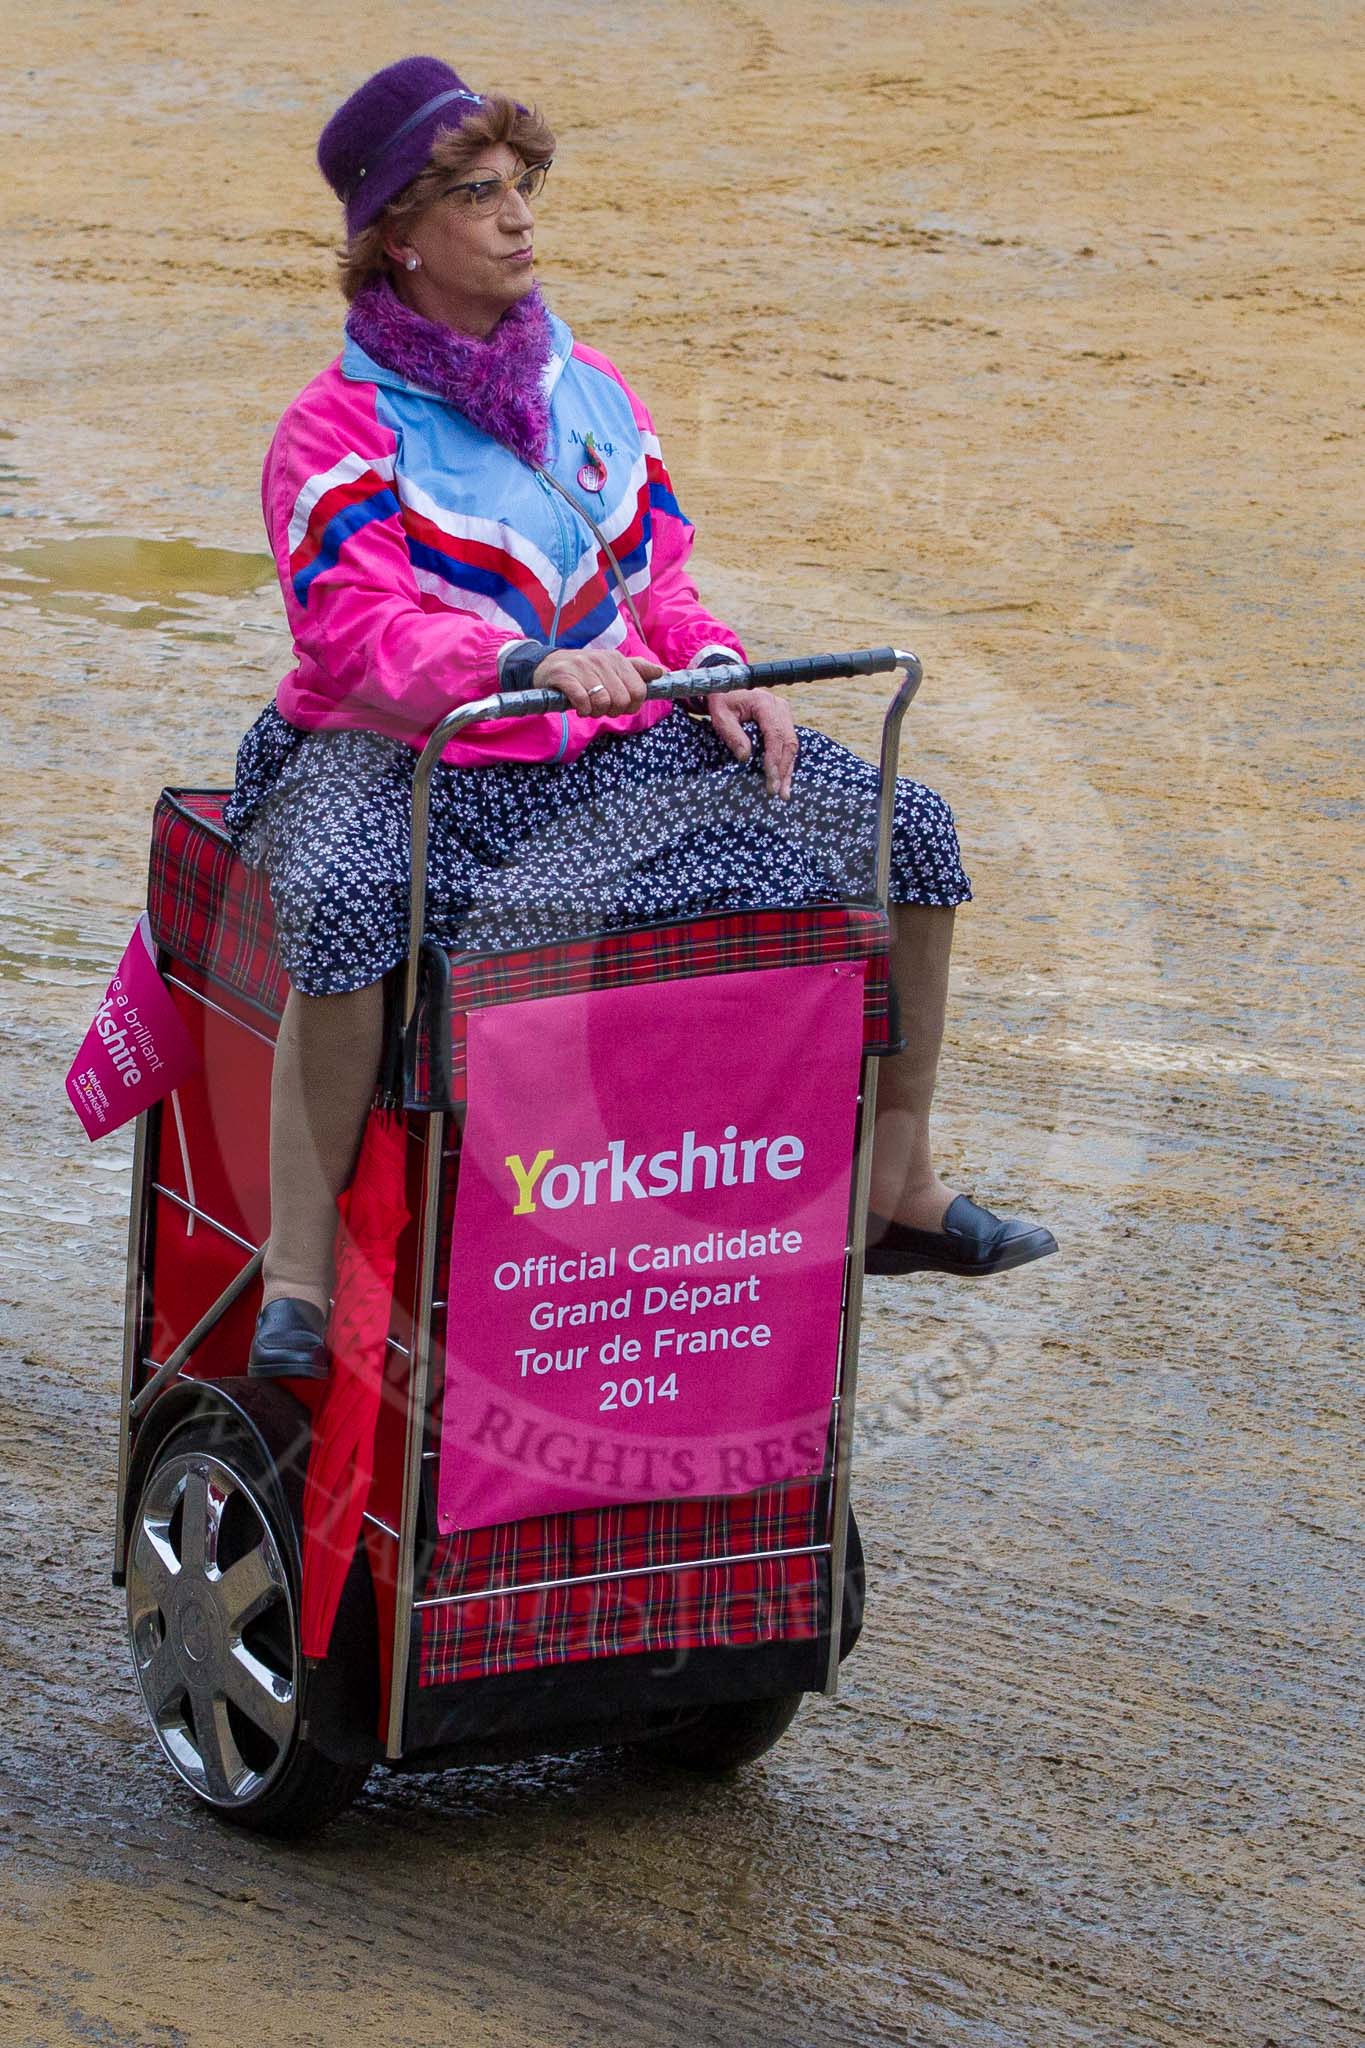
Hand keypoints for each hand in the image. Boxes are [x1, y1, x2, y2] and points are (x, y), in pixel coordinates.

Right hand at [536, 648, 662, 718]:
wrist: (547, 664)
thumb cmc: (585, 671)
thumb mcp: (612, 666)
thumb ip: (638, 670)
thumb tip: (663, 673)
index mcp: (617, 659)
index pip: (639, 691)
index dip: (631, 705)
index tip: (619, 705)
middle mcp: (602, 660)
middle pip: (622, 700)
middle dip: (612, 711)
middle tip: (601, 707)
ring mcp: (583, 668)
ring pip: (602, 703)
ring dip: (595, 712)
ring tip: (589, 707)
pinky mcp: (565, 677)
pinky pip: (583, 701)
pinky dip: (582, 709)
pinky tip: (578, 707)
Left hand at [707, 687, 798, 799]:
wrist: (726, 686)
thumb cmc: (722, 700)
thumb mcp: (721, 716)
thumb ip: (732, 734)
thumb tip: (745, 757)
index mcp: (764, 703)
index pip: (775, 734)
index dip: (774, 758)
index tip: (770, 778)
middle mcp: (780, 706)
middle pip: (788, 742)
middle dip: (783, 769)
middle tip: (777, 792)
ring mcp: (784, 713)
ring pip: (792, 745)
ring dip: (788, 769)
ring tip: (783, 792)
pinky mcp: (784, 721)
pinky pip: (788, 744)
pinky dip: (786, 762)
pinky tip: (783, 779)